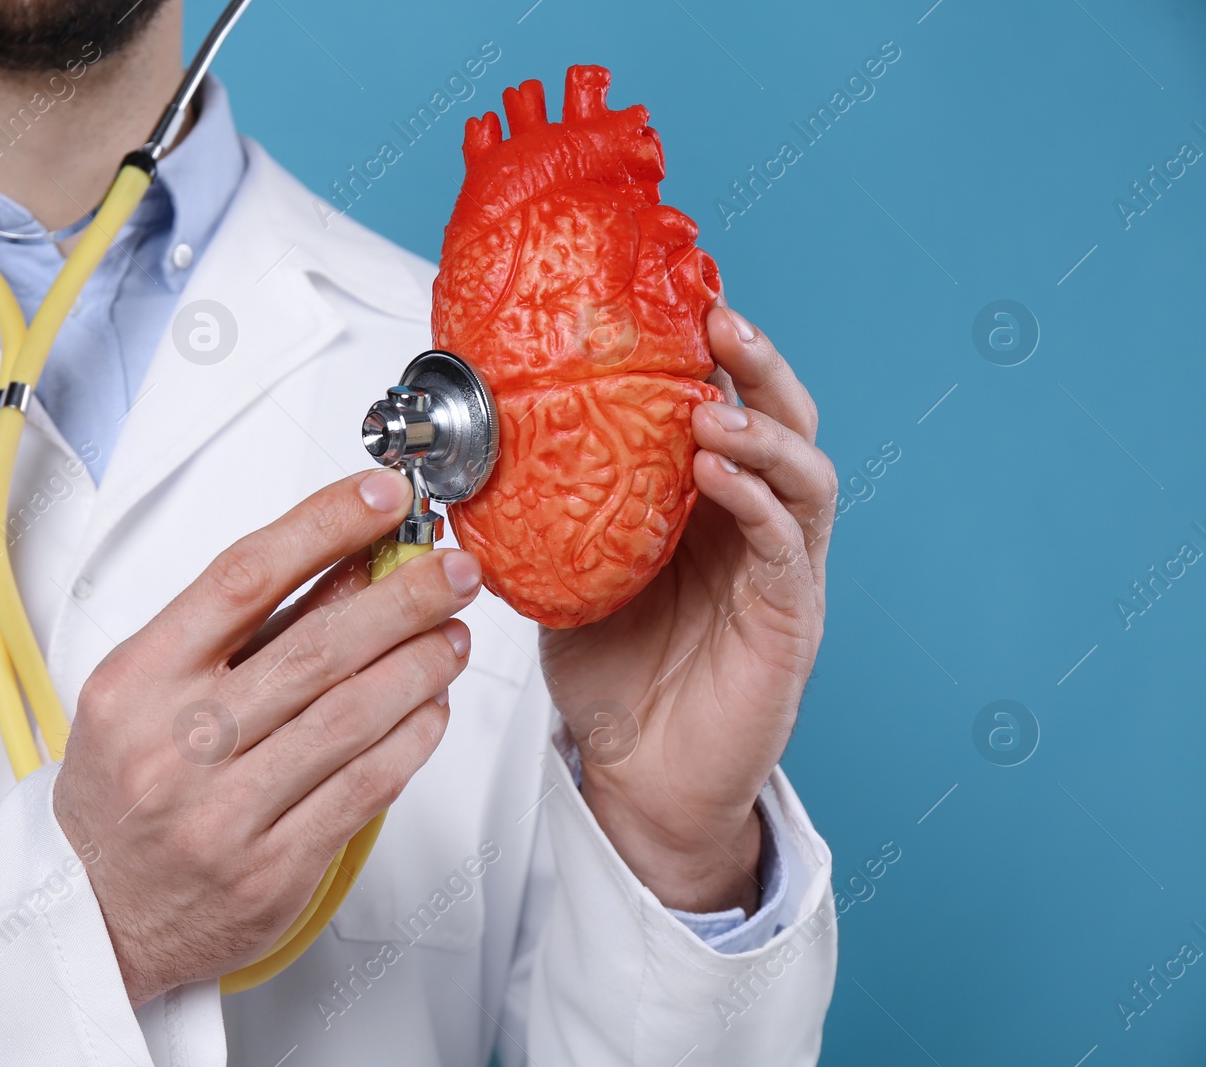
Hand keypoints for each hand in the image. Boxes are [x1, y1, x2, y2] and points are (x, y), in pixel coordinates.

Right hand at [53, 470, 482, 1006]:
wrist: (93, 914)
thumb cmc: (124, 789)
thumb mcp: (150, 689)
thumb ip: (243, 629)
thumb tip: (349, 562)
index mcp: (137, 682)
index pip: (242, 578)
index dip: (323, 526)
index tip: (382, 497)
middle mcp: (176, 745)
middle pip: (315, 647)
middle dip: (402, 598)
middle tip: (453, 569)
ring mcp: (224, 813)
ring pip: (351, 718)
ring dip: (420, 666)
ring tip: (454, 634)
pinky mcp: (272, 871)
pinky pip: (363, 790)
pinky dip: (411, 740)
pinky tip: (432, 708)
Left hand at [538, 305, 835, 913]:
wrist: (639, 778)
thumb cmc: (613, 677)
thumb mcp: (565, 577)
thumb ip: (547, 518)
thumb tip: (473, 458)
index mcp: (703, 507)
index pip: (723, 409)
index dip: (710, 356)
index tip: (678, 301)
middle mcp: (750, 526)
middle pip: (779, 422)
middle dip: (756, 365)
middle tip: (719, 321)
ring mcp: (778, 569)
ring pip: (803, 473)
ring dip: (762, 429)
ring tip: (713, 407)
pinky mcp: (790, 617)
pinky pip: (786, 546)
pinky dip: (757, 501)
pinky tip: (717, 474)